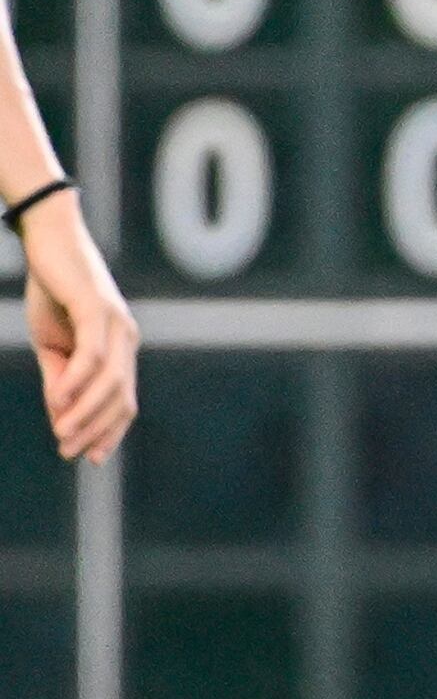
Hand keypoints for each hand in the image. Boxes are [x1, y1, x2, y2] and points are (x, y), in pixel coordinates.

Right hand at [18, 194, 134, 463]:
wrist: (48, 241)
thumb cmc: (53, 292)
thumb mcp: (52, 344)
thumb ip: (61, 379)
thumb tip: (62, 417)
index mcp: (120, 348)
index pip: (124, 400)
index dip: (109, 430)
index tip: (89, 457)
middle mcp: (126, 338)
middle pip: (121, 396)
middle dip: (97, 429)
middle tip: (69, 452)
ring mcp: (116, 323)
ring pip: (110, 380)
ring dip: (86, 412)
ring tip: (62, 434)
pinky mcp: (96, 308)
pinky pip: (93, 353)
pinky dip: (76, 380)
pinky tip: (58, 400)